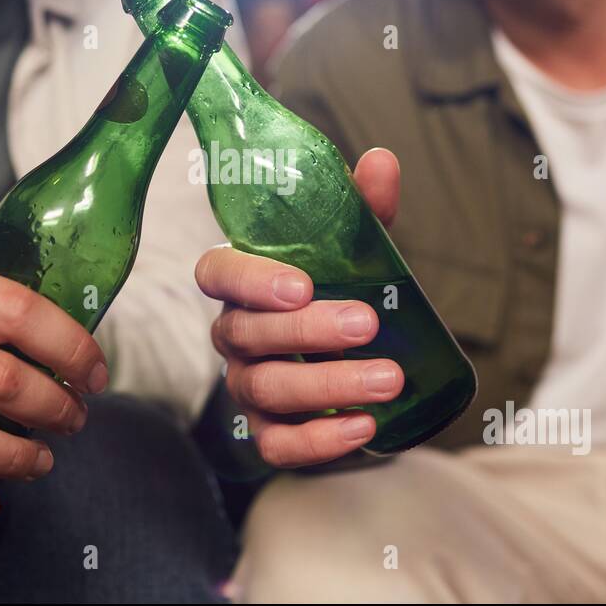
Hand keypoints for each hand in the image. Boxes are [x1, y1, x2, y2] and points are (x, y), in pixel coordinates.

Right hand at [195, 148, 403, 467]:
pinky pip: (276, 444)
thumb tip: (380, 161)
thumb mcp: (354, 249)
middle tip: (368, 324)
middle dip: (308, 332)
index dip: (251, 280)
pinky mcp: (267, 431)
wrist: (353, 359)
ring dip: (328, 385)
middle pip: (247, 334)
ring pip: (264, 389)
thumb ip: (363, 209)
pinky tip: (364, 428)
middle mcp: (234, 333)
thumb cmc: (342, 292)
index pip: (218, 274)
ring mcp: (246, 384)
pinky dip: (319, 441)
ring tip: (388, 379)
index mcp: (244, 282)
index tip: (301, 285)